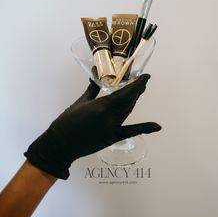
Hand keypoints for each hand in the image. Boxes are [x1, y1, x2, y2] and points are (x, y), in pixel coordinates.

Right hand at [24, 74, 160, 178]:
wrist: (61, 144)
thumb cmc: (67, 121)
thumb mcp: (81, 102)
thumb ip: (93, 87)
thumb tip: (96, 72)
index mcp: (102, 106)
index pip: (125, 93)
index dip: (138, 84)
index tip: (146, 76)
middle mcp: (110, 117)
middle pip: (129, 101)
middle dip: (137, 91)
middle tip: (142, 81)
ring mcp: (112, 129)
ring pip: (128, 111)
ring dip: (134, 101)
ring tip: (139, 91)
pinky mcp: (112, 138)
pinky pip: (130, 132)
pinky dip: (144, 128)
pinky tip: (157, 126)